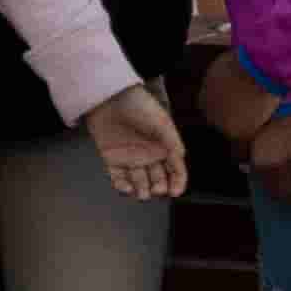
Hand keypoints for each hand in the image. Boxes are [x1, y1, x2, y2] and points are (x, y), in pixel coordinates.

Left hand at [77, 81, 188, 200]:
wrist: (109, 96)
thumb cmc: (138, 105)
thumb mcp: (160, 121)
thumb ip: (171, 141)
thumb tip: (181, 158)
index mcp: (164, 147)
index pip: (175, 170)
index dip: (177, 182)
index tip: (175, 192)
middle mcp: (149, 155)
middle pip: (158, 179)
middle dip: (159, 187)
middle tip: (157, 190)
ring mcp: (130, 158)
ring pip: (139, 181)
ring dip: (142, 190)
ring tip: (142, 194)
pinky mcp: (112, 159)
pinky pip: (118, 177)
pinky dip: (122, 185)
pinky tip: (126, 188)